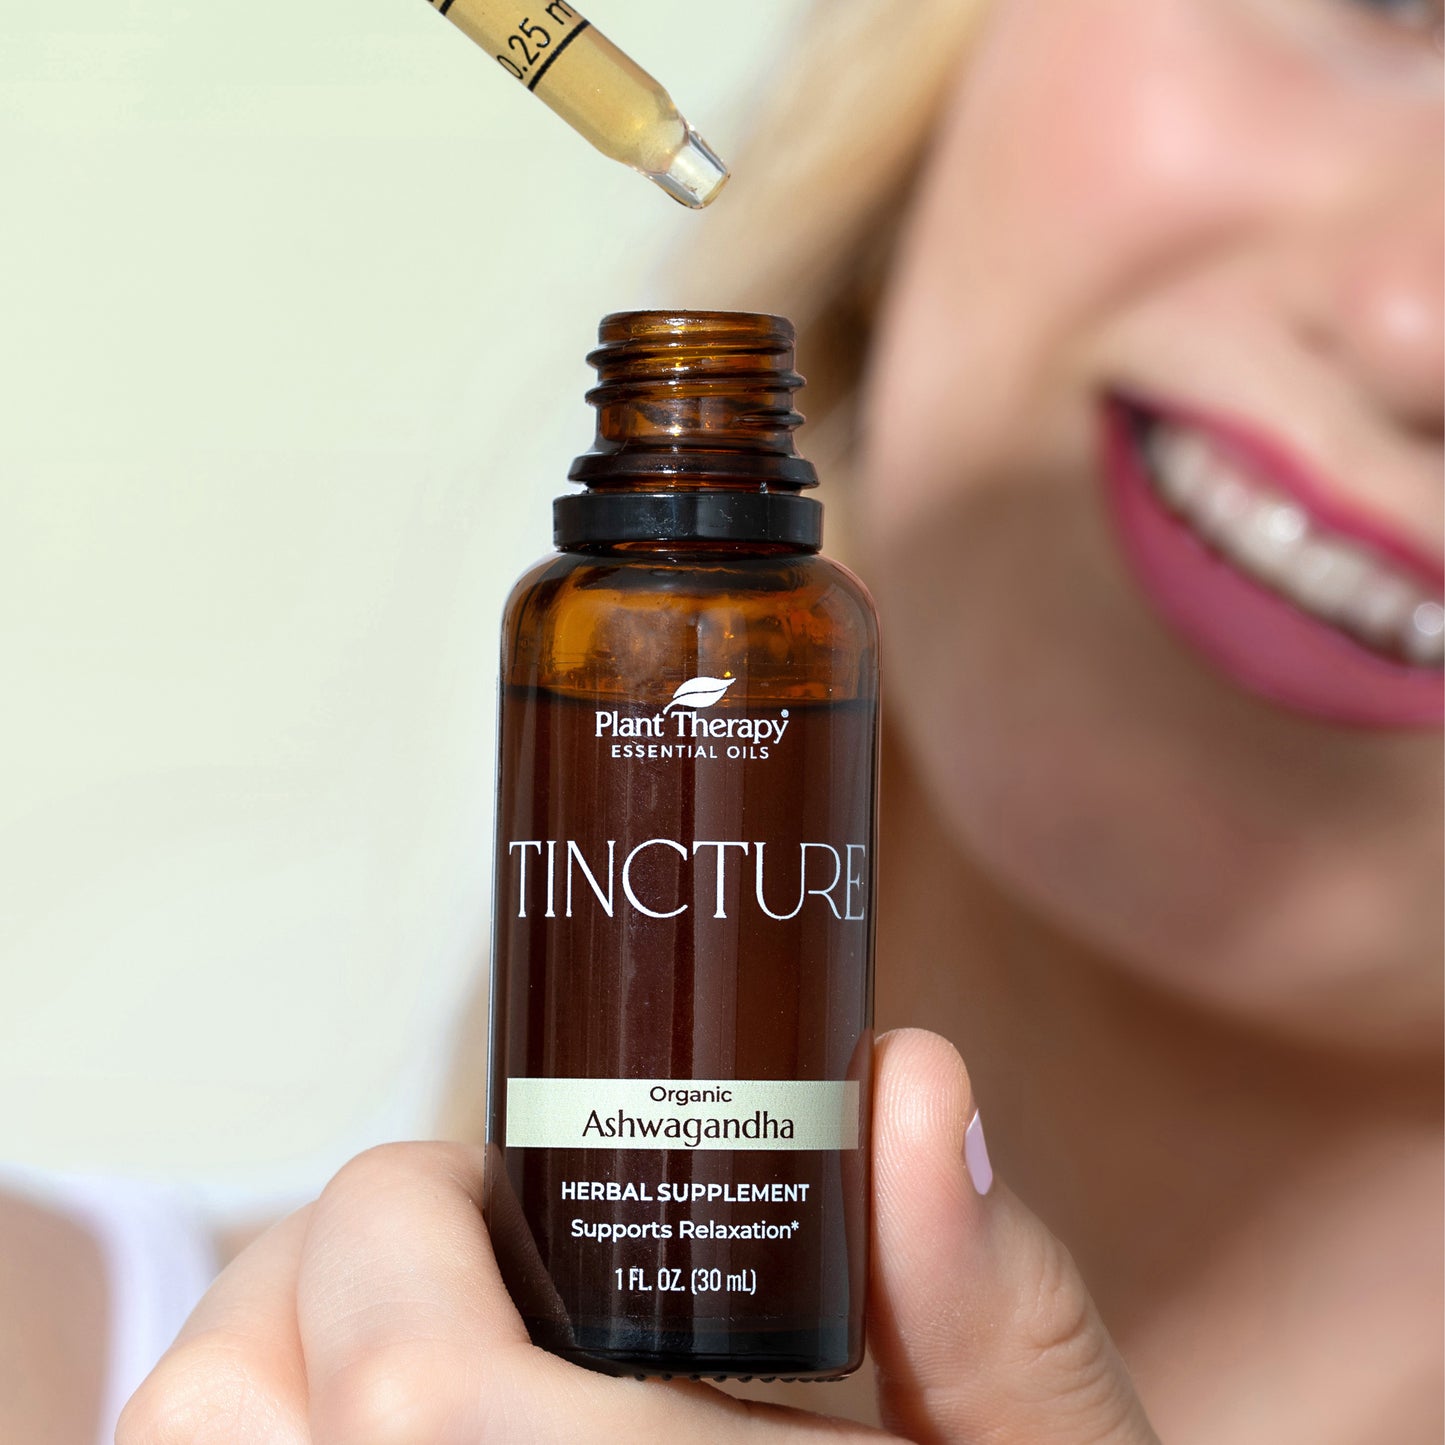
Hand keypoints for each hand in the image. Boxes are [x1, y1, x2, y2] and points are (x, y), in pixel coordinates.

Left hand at [118, 1031, 1157, 1443]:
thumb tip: (922, 1077)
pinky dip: (275, 1444)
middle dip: (327, 1276)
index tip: (496, 1184)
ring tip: (424, 1362)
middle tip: (472, 1268)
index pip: (395, 1372)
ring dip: (275, 1379)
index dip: (407, 1218)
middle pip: (217, 1406)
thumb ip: (989, 1308)